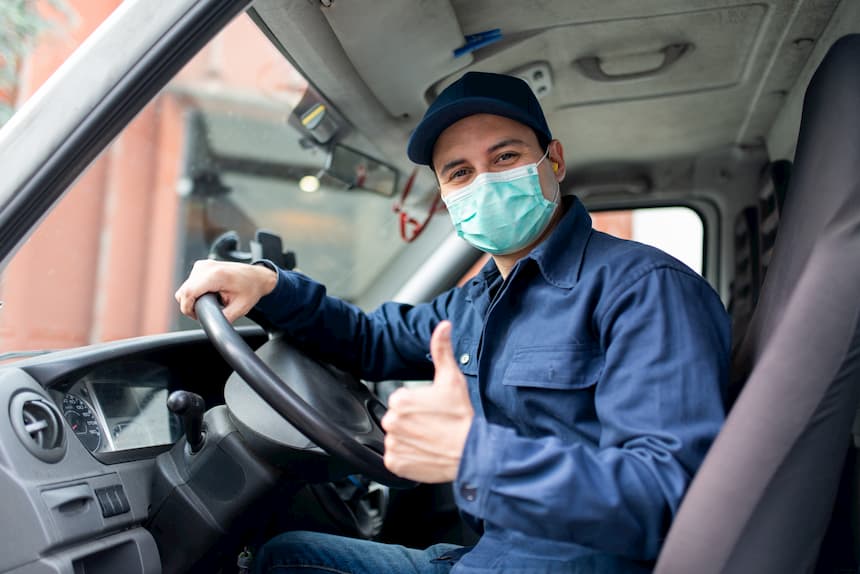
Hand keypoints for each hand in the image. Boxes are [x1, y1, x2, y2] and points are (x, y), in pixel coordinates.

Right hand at [174, 260, 277, 322]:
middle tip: (207, 312)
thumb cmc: (251, 289)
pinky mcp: (201, 266)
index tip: (197, 316)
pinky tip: (208, 294)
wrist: (257, 276)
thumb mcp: (240, 308)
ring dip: (192, 299)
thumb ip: (224, 318)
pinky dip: (194, 292)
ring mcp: (203, 265)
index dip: (188, 308)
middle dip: (190, 306)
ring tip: (210, 302)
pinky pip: (189, 283)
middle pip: (183, 291)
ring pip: (185, 288)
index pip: (188, 292)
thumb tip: (213, 327)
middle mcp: (207, 267)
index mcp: (216, 276)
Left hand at [381, 321, 473, 482]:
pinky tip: (424, 452)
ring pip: (396, 438)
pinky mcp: (396, 464)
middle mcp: (391, 422)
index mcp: (399, 400)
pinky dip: (407, 457)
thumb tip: (443, 326)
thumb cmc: (462, 417)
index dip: (418, 405)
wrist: (472, 452)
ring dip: (409, 439)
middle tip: (433, 426)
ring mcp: (393, 444)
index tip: (433, 411)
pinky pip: (395, 458)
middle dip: (412, 422)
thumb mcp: (452, 379)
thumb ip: (442, 350)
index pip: (400, 400)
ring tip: (430, 439)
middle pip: (397, 419)